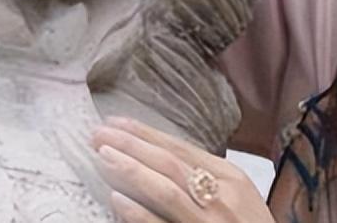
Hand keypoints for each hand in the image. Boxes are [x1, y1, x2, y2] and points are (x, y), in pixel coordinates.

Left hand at [92, 116, 273, 221]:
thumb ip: (206, 178)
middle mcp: (221, 196)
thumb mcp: (238, 197)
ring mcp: (209, 222)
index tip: (115, 123)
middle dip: (132, 145)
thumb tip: (160, 158)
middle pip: (170, 163)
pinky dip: (140, 214)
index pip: (181, 148)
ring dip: (132, 170)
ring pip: (167, 190)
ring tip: (103, 156)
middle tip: (99, 134)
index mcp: (231, 177)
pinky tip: (117, 200)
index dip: (146, 134)